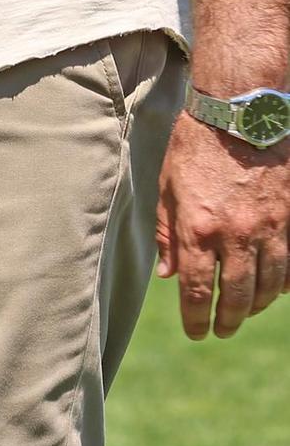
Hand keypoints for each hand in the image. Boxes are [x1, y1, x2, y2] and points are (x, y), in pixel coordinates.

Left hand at [156, 109, 289, 337]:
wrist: (240, 113)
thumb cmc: (195, 144)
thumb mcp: (167, 184)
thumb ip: (168, 232)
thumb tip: (169, 274)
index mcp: (199, 228)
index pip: (196, 289)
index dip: (195, 317)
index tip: (196, 332)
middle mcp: (236, 235)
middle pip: (237, 296)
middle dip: (228, 320)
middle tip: (221, 330)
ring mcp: (269, 230)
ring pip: (269, 286)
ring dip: (256, 306)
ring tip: (244, 312)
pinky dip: (283, 283)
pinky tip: (275, 290)